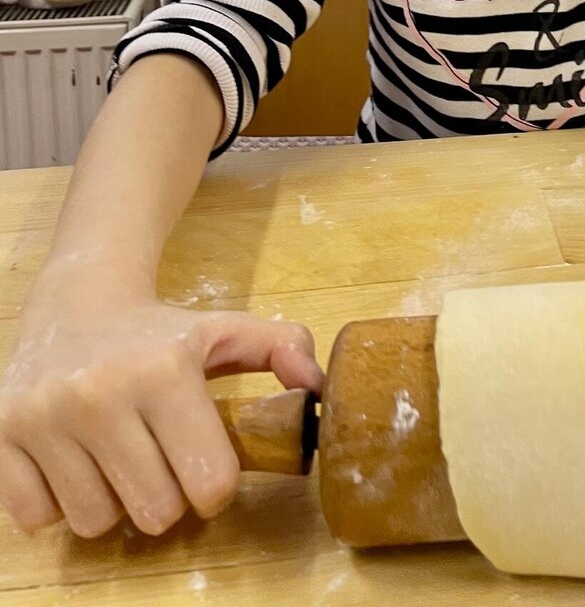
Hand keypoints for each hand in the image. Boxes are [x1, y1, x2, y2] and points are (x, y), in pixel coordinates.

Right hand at [0, 294, 321, 538]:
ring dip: (112, 501)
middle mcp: (100, 394)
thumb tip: (317, 388)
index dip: (214, 485)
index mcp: (165, 370)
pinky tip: (75, 461)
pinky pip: (38, 517)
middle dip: (165, 496)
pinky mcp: (3, 435)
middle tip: (159, 460)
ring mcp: (45, 417)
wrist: (78, 298)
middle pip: (154, 513)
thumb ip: (282, 348)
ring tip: (117, 457)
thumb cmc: (160, 328)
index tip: (205, 464)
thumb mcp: (227, 328)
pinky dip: (58, 503)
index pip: (209, 483)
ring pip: (94, 522)